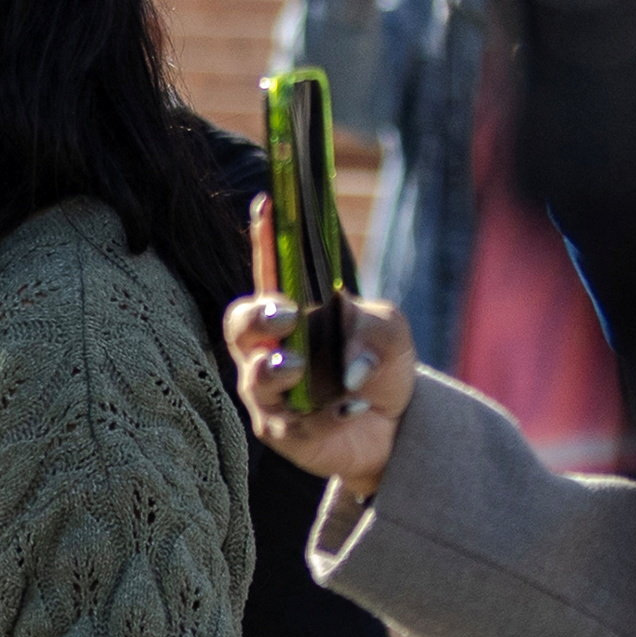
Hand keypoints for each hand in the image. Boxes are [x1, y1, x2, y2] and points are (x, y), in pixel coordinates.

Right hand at [231, 195, 411, 500]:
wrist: (395, 425)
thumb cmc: (379, 366)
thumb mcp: (389, 331)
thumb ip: (370, 328)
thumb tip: (348, 369)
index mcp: (291, 312)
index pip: (271, 270)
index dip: (264, 238)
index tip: (267, 204)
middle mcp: (269, 349)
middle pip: (240, 326)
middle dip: (256, 317)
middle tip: (285, 315)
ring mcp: (269, 392)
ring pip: (253, 378)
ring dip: (273, 370)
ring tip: (299, 365)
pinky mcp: (281, 432)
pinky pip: (287, 423)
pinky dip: (322, 415)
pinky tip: (350, 410)